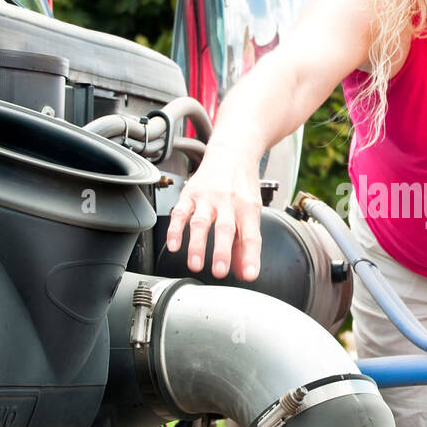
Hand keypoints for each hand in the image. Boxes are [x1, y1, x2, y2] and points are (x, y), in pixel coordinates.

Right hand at [165, 148, 262, 280]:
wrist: (233, 152)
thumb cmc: (243, 185)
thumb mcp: (252, 210)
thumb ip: (247, 242)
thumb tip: (246, 271)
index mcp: (247, 207)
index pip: (251, 235)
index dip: (251, 256)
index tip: (249, 274)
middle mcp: (228, 201)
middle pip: (225, 229)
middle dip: (221, 252)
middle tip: (219, 272)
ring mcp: (207, 197)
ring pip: (201, 222)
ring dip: (197, 245)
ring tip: (195, 264)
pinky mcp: (190, 193)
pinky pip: (180, 212)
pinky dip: (175, 229)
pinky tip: (173, 244)